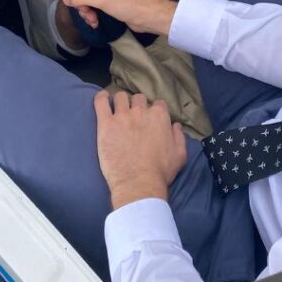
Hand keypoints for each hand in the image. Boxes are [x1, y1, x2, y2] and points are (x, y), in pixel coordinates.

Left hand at [94, 91, 187, 209]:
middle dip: (137, 106)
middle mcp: (141, 112)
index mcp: (159, 117)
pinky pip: (101, 102)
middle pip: (138, 98)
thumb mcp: (180, 155)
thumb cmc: (161, 171)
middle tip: (134, 118)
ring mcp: (122, 116)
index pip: (158, 104)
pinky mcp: (106, 124)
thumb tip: (175, 125)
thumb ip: (179, 136)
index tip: (151, 120)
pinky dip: (101, 98)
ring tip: (117, 110)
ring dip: (120, 102)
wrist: (139, 183)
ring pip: (120, 97)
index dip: (155, 111)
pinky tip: (103, 99)